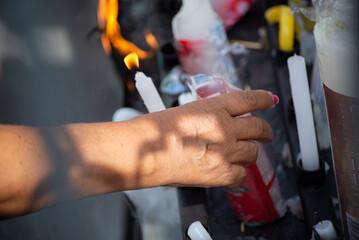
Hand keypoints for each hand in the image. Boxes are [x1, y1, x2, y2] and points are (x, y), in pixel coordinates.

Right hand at [133, 90, 277, 187]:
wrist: (144, 153)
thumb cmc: (156, 131)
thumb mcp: (185, 112)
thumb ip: (208, 116)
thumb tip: (221, 122)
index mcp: (214, 108)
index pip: (249, 99)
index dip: (263, 99)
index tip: (269, 101)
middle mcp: (224, 128)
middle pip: (259, 128)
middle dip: (266, 131)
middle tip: (266, 134)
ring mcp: (225, 151)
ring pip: (253, 152)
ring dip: (250, 152)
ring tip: (243, 155)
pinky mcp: (221, 173)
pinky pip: (241, 174)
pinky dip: (237, 173)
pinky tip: (228, 170)